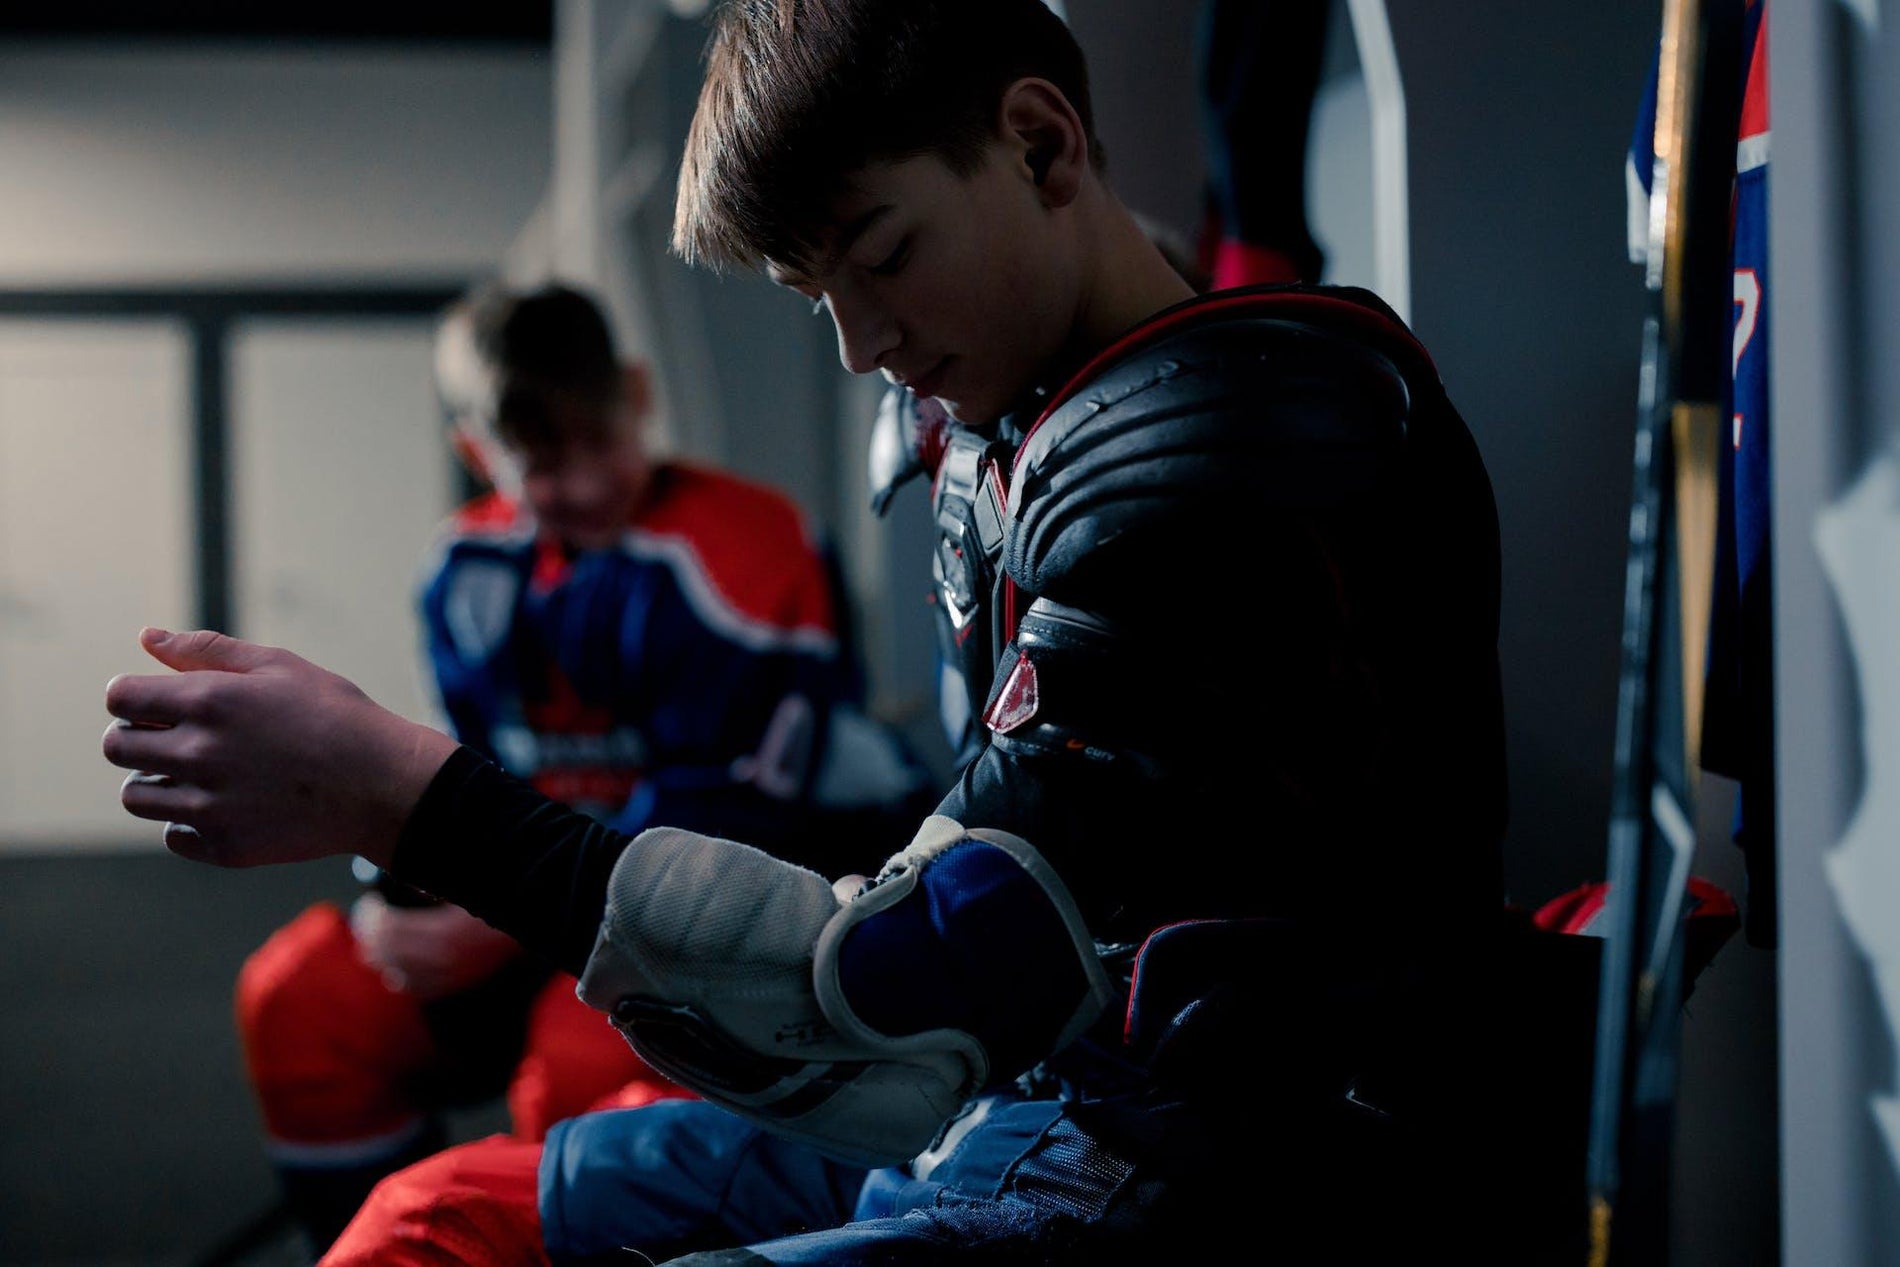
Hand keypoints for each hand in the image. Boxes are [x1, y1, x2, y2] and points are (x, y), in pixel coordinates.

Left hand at [102, 628, 459, 868]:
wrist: (384, 784)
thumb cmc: (335, 716)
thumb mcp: (278, 666)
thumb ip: (206, 651)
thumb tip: (146, 638)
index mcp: (207, 702)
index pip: (120, 698)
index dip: (133, 697)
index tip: (158, 704)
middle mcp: (199, 754)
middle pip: (117, 747)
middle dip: (137, 737)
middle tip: (178, 738)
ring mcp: (209, 805)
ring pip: (136, 796)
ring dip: (156, 781)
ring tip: (200, 774)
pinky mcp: (224, 846)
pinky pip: (173, 834)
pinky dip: (188, 821)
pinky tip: (225, 804)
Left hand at [350, 891, 523, 1000]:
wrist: (540, 918)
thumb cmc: (500, 894)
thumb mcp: (464, 884)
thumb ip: (431, 884)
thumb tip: (400, 884)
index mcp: (444, 934)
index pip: (389, 930)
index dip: (373, 915)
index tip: (370, 901)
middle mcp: (445, 961)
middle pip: (387, 953)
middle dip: (371, 934)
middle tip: (366, 918)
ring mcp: (452, 976)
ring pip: (397, 974)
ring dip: (382, 956)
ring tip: (376, 940)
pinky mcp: (458, 982)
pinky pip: (416, 988)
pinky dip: (400, 977)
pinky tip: (395, 966)